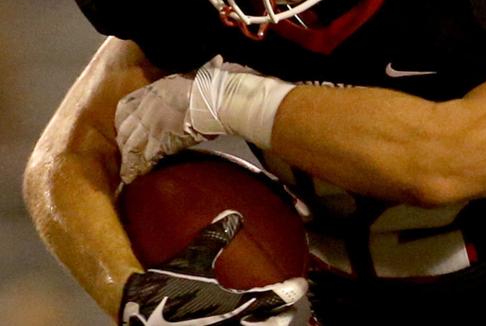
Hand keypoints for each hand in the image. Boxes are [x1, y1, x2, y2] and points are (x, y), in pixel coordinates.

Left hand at [116, 57, 293, 182]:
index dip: (124, 119)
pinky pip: (144, 156)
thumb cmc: (215, 84)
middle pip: (125, 127)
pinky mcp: (160, 140)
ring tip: (127, 172)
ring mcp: (151, 123)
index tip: (124, 128)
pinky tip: (135, 175)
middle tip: (124, 153)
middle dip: (124, 141)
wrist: (218, 97)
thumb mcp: (201, 74)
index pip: (127, 105)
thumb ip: (200, 75)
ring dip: (128, 158)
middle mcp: (148, 106)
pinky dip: (138, 167)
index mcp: (156, 89)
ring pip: (131, 144)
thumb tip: (216, 63)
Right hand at [119, 211, 306, 325]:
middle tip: (286, 307)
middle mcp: (235, 325)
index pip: (276, 298)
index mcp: (237, 304)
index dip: (292, 291)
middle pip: (273, 324)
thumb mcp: (191, 260)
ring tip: (271, 320)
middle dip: (282, 315)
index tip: (300, 285)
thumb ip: (214, 238)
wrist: (140, 317)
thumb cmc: (167, 289)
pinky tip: (241, 323)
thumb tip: (233, 215)